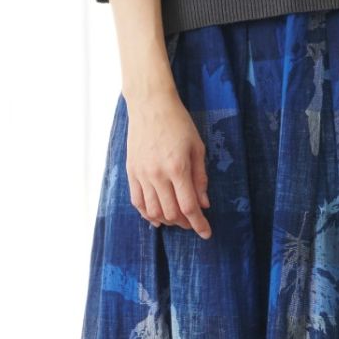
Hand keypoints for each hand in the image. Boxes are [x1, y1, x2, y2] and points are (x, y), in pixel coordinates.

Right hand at [123, 85, 211, 238]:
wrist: (150, 104)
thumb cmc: (178, 123)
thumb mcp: (197, 148)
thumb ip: (200, 178)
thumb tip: (204, 204)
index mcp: (177, 168)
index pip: (189, 207)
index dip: (199, 224)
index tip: (206, 233)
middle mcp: (157, 175)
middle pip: (171, 213)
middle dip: (185, 224)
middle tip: (193, 223)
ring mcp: (142, 174)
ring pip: (153, 212)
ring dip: (167, 221)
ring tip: (177, 220)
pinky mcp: (131, 172)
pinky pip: (137, 202)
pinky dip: (147, 214)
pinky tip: (156, 217)